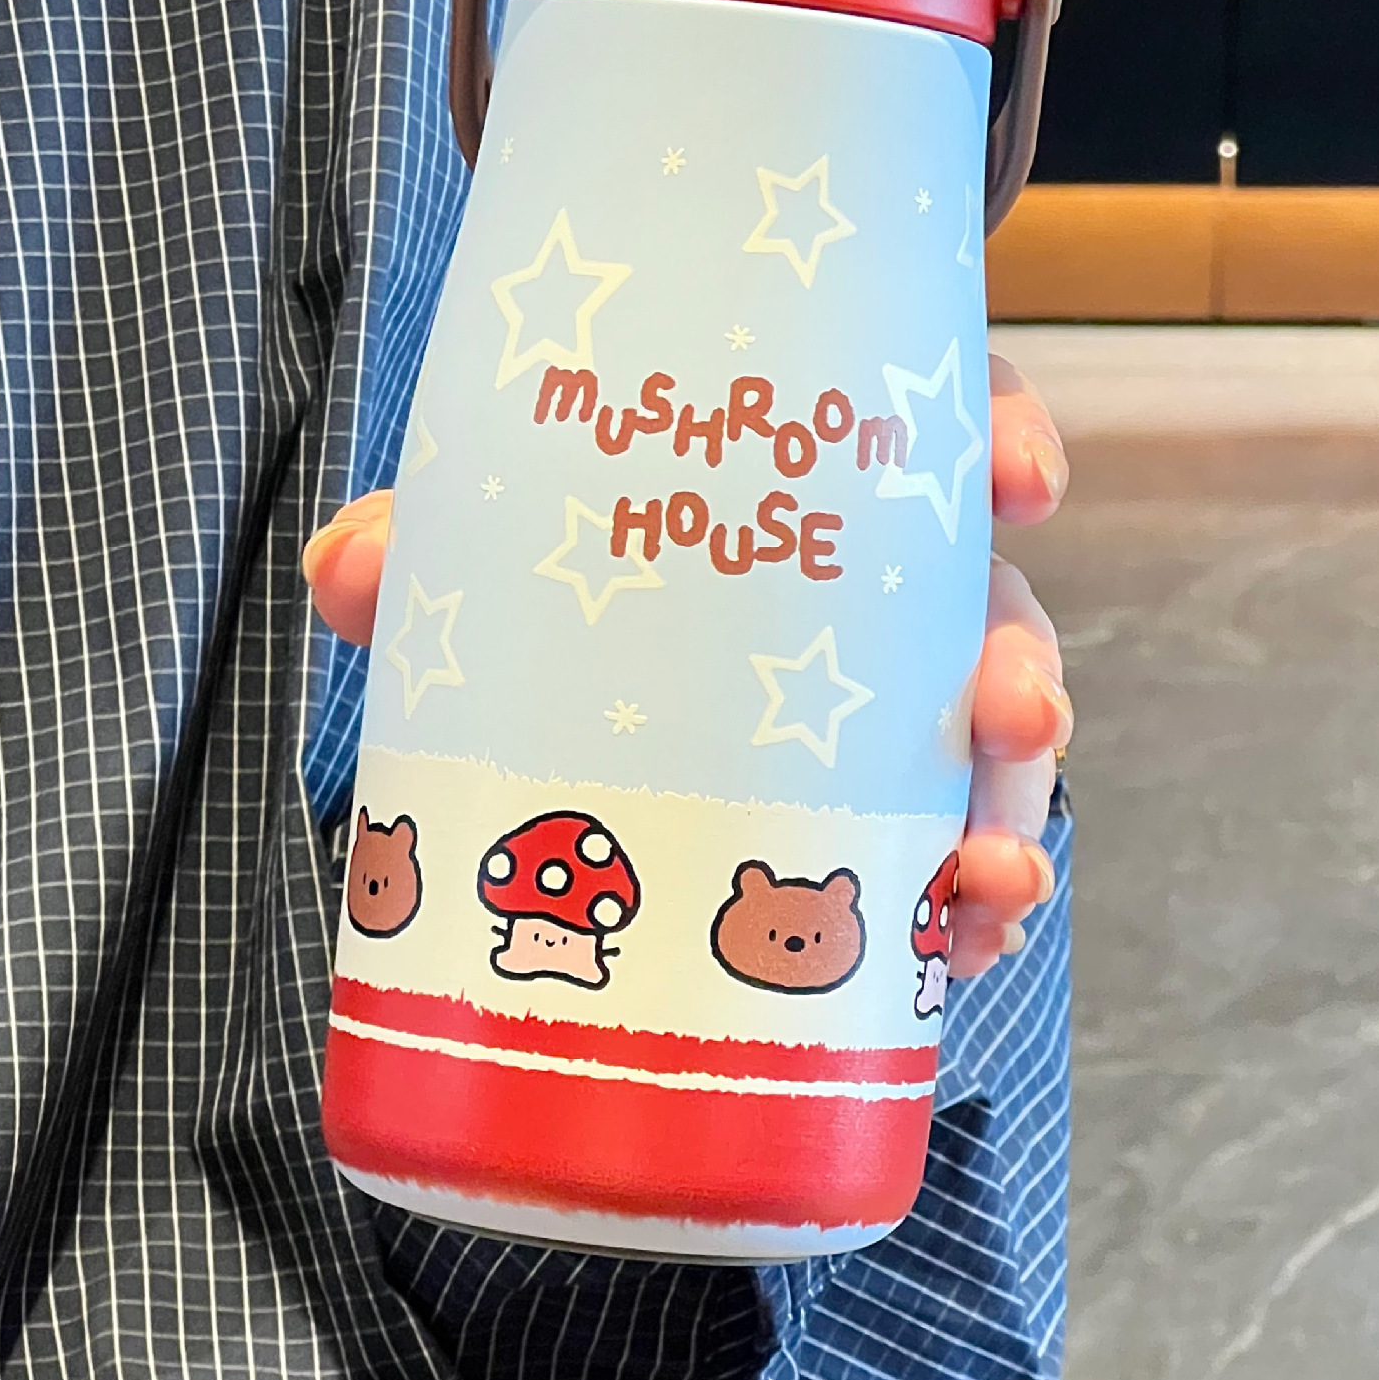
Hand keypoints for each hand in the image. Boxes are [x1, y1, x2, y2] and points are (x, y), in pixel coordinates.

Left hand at [303, 350, 1071, 981]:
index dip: (1004, 437)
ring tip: (990, 882)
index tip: (1028, 483)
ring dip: (1012, 809)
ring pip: (988, 746)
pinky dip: (965, 908)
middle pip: (989, 605)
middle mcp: (876, 590)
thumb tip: (350, 570)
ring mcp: (887, 707)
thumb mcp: (492, 543)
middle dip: (1019, 659)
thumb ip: (423, 542)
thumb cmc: (560, 572)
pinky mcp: (873, 812)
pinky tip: (959, 948)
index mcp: (808, 487)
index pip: (930, 431)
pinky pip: (948, 854)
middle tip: (1010, 708)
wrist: (558, 666)